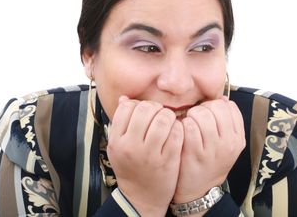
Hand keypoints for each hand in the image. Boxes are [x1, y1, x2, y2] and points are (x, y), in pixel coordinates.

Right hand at [106, 96, 183, 216]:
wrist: (141, 197)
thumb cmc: (131, 167)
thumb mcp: (118, 147)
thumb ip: (120, 123)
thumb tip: (124, 98)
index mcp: (117, 141)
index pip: (127, 107)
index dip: (139, 105)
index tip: (145, 113)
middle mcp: (131, 147)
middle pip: (145, 109)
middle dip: (156, 108)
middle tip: (160, 115)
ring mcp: (150, 154)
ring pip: (163, 118)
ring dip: (169, 116)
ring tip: (169, 123)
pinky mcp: (168, 160)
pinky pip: (176, 132)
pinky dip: (179, 128)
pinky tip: (176, 133)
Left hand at [173, 97, 245, 203]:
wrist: (199, 191)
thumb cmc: (210, 162)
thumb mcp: (226, 144)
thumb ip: (226, 121)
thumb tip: (222, 98)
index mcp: (238, 138)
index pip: (229, 106)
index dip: (216, 105)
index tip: (209, 114)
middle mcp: (229, 143)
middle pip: (216, 107)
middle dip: (203, 108)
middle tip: (196, 118)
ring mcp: (213, 149)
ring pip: (202, 114)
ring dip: (191, 115)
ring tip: (189, 124)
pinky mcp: (195, 154)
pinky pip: (189, 126)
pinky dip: (183, 125)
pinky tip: (182, 132)